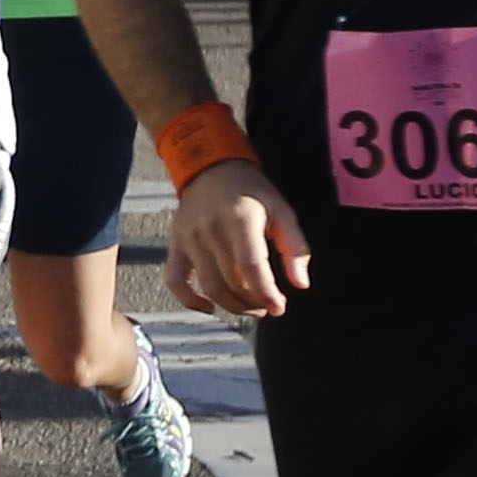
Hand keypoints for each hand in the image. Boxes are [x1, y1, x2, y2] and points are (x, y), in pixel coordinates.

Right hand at [164, 158, 314, 319]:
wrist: (210, 168)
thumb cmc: (251, 192)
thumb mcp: (281, 210)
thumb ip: (295, 247)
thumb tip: (301, 284)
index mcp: (240, 219)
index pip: (251, 266)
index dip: (266, 293)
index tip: (279, 308)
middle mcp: (211, 230)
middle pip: (231, 282)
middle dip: (253, 302)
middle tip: (267, 306)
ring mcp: (190, 239)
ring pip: (209, 286)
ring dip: (231, 306)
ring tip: (249, 307)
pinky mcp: (176, 245)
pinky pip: (175, 280)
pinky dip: (189, 300)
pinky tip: (209, 307)